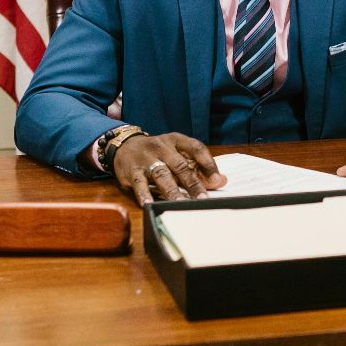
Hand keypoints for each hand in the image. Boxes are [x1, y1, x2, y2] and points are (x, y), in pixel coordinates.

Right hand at [111, 130, 225, 204]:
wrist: (124, 145)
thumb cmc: (157, 153)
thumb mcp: (177, 154)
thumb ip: (198, 167)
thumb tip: (221, 181)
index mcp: (176, 140)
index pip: (196, 148)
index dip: (208, 163)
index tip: (217, 180)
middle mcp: (162, 147)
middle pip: (180, 165)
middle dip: (193, 183)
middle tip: (203, 199)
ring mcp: (146, 159)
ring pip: (161, 175)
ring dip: (172, 191)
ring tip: (181, 204)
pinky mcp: (132, 171)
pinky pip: (139, 183)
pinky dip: (145, 194)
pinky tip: (150, 205)